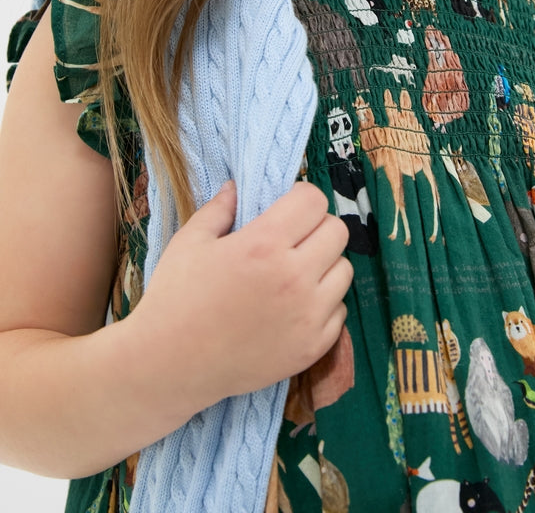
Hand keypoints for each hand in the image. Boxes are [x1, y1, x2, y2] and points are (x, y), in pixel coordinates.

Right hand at [128, 181, 352, 411]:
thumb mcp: (190, 242)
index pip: (314, 200)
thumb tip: (237, 187)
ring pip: (344, 269)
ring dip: (324, 265)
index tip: (286, 209)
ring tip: (295, 273)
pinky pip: (339, 310)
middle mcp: (294, 277)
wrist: (170, 366)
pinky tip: (295, 306)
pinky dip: (323, 304)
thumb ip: (220, 208)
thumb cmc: (175, 298)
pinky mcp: (312, 347)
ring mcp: (307, 315)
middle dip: (316, 227)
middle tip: (292, 240)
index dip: (300, 198)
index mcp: (263, 244)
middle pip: (337, 230)